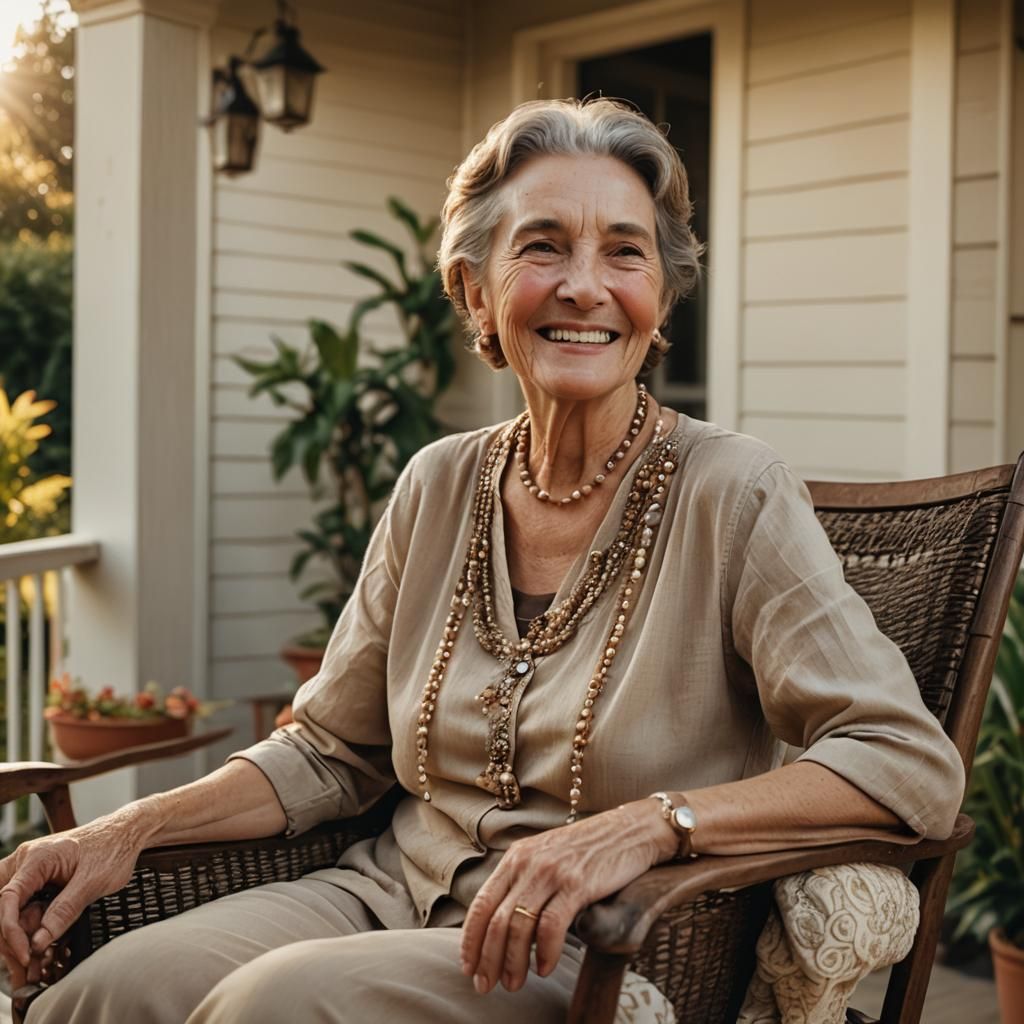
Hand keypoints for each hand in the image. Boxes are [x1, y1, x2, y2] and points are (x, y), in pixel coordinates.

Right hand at [0, 815, 145, 985]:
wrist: (127, 832)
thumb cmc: (113, 849)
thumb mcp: (94, 882)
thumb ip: (65, 911)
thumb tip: (38, 942)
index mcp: (37, 857)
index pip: (7, 898)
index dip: (11, 930)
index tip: (26, 953)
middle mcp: (25, 862)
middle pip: (1, 905)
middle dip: (10, 937)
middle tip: (26, 963)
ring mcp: (30, 870)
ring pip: (9, 908)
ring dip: (18, 935)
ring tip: (36, 962)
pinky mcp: (37, 880)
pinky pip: (23, 906)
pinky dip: (28, 927)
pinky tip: (41, 947)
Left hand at [459, 799, 675, 994]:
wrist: (629, 830)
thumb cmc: (588, 850)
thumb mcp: (546, 858)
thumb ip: (524, 883)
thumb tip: (503, 928)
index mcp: (516, 857)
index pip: (481, 903)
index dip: (471, 939)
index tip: (468, 967)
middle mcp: (528, 862)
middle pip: (495, 919)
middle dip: (487, 958)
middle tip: (487, 985)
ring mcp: (552, 873)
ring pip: (518, 925)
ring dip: (512, 962)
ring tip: (514, 984)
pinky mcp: (577, 884)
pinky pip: (551, 926)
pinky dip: (544, 953)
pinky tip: (544, 969)